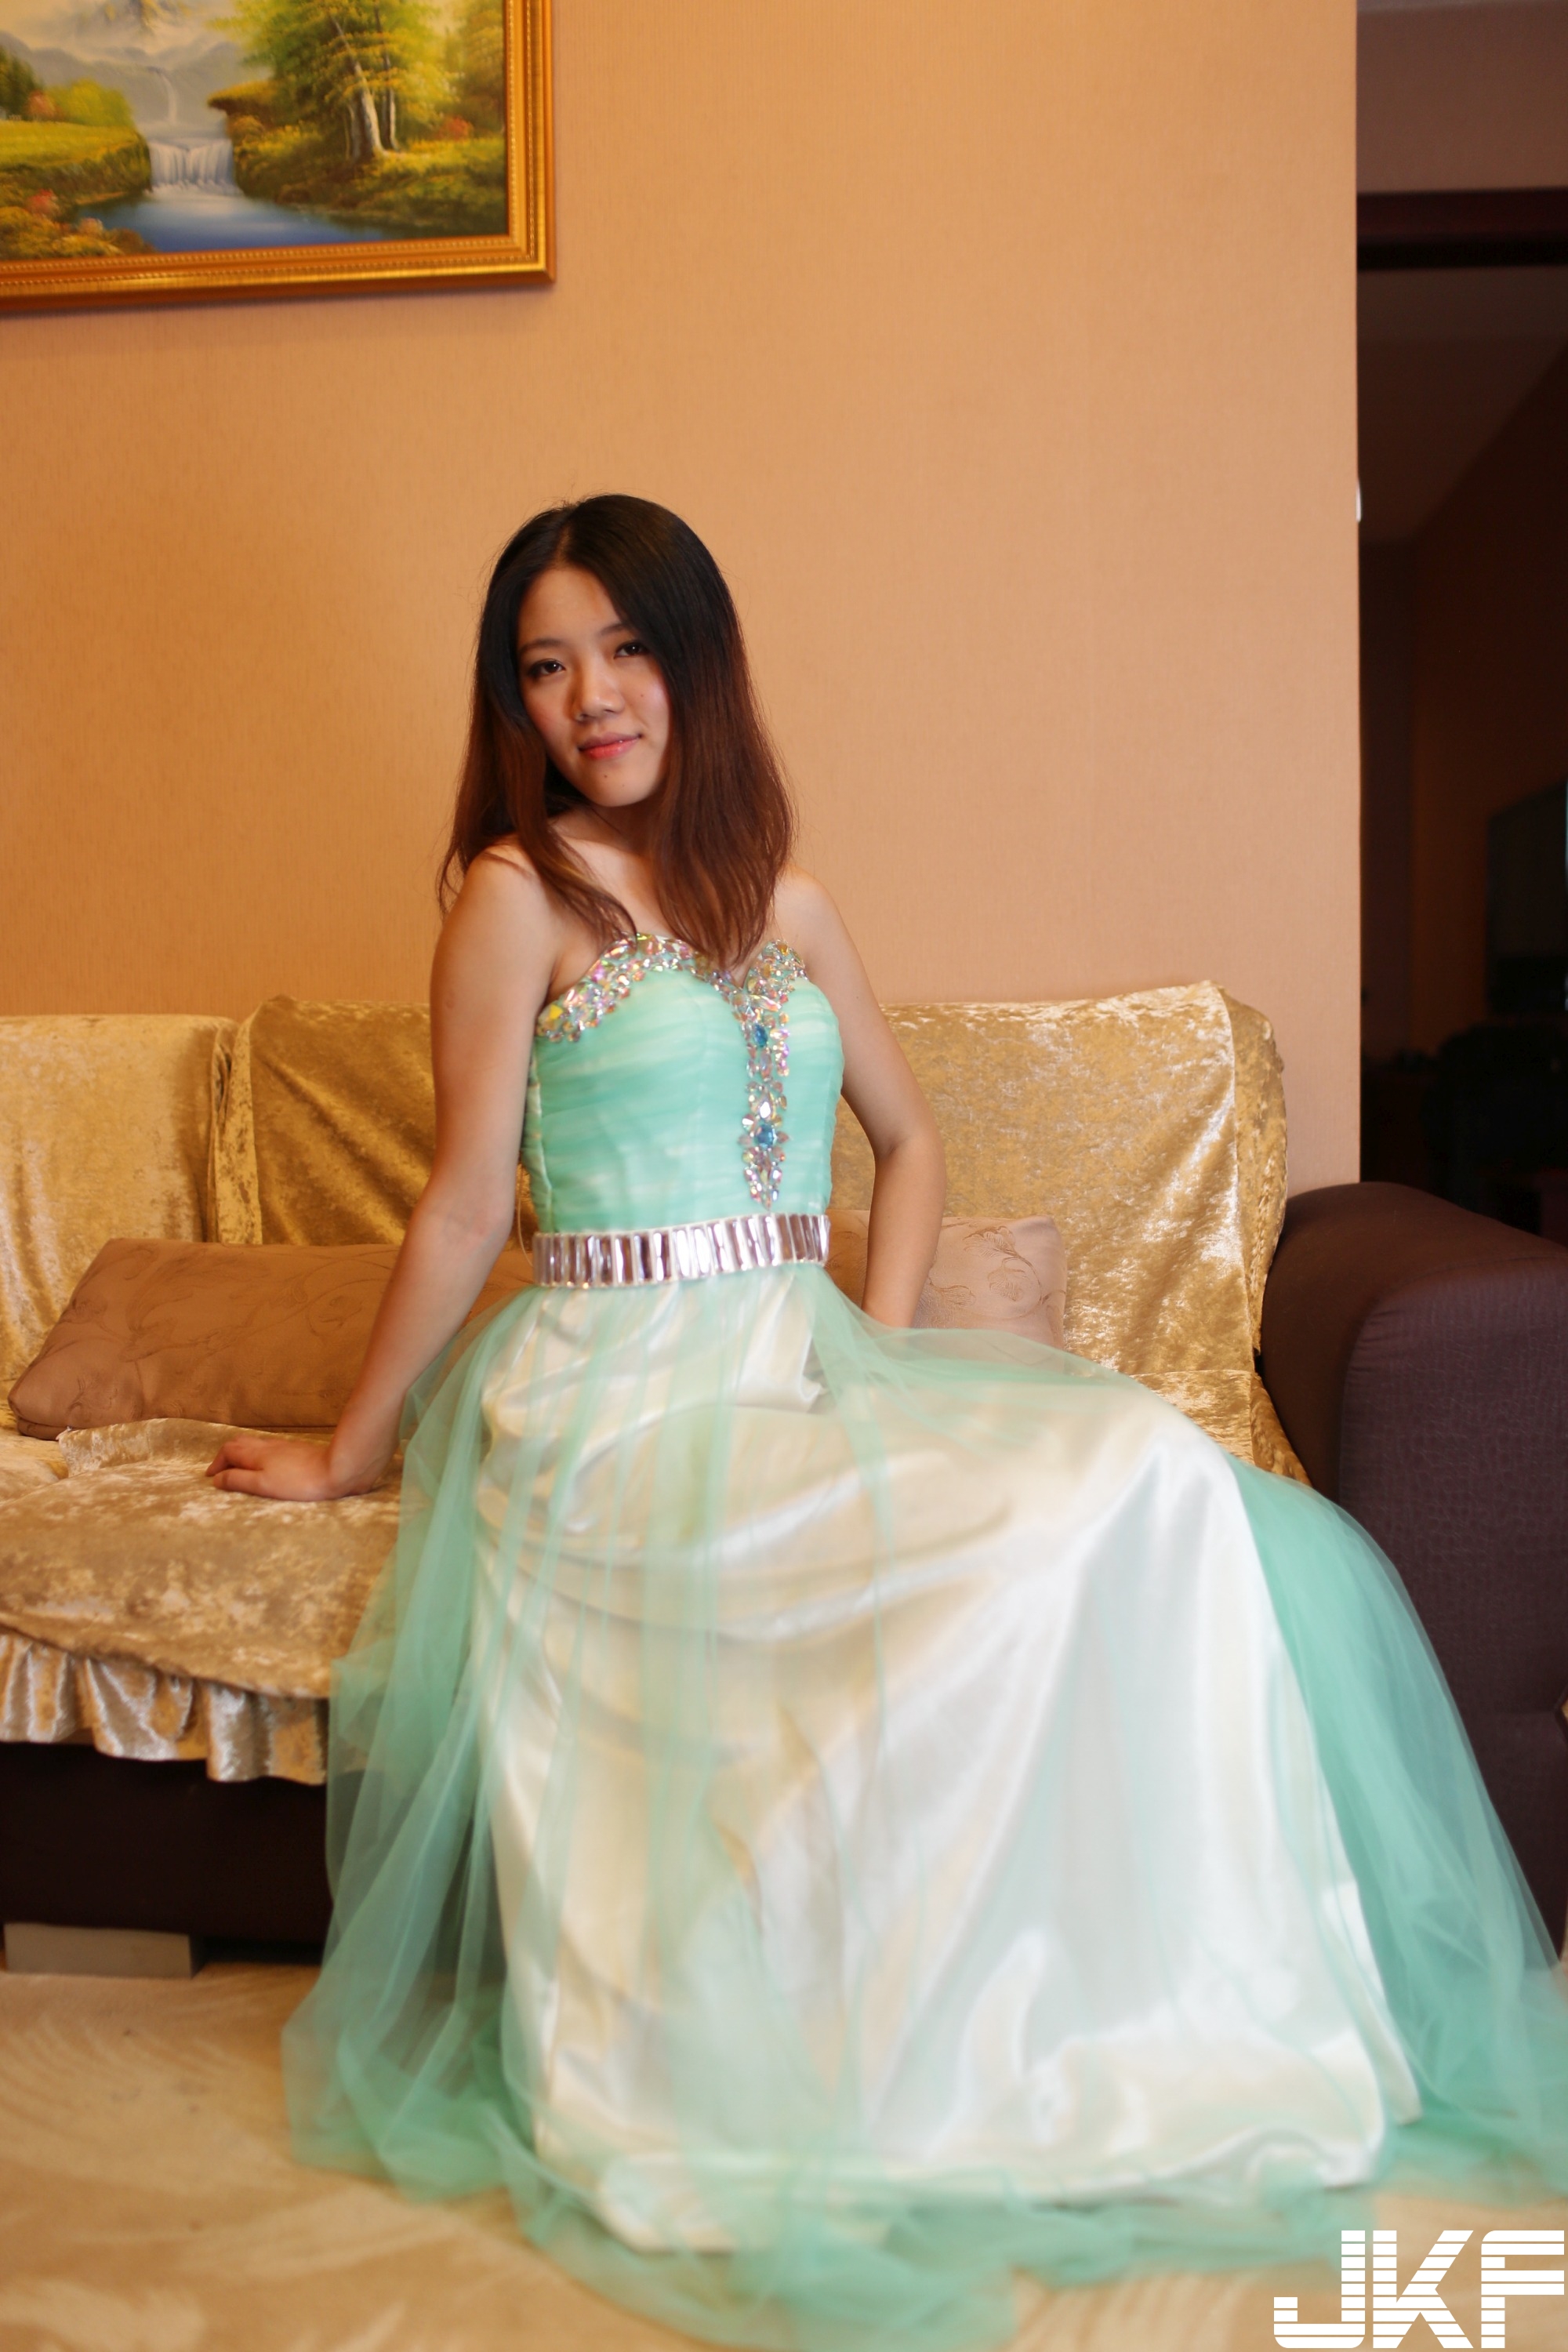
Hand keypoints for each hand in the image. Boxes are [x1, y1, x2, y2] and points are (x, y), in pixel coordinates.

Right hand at [205, 1434, 384, 1500]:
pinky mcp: (296, 1451)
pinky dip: (258, 1455)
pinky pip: (269, 1448)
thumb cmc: (298, 1482)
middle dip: (226, 1456)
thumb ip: (237, 1481)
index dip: (216, 1464)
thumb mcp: (262, 1485)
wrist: (336, 1470)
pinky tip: (266, 1466)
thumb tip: (216, 1479)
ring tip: (239, 1468)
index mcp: (255, 1453)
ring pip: (255, 1444)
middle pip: (239, 1443)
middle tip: (221, 1471)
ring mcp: (283, 1446)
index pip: (227, 1451)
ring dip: (242, 1454)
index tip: (210, 1477)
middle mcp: (267, 1446)